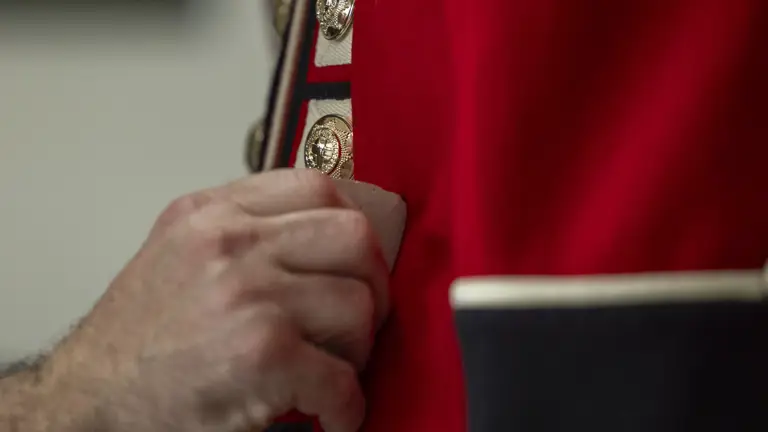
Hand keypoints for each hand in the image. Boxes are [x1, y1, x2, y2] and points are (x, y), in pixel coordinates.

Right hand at [45, 169, 388, 431]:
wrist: (88, 402)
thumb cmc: (136, 340)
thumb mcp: (180, 254)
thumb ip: (244, 232)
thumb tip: (320, 236)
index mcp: (213, 213)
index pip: (317, 186)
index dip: (352, 224)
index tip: (354, 261)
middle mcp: (230, 244)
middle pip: (353, 238)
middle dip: (372, 284)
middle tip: (360, 318)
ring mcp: (248, 295)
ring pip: (358, 306)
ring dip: (358, 350)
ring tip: (332, 369)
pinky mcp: (261, 354)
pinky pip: (344, 377)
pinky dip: (347, 405)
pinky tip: (329, 413)